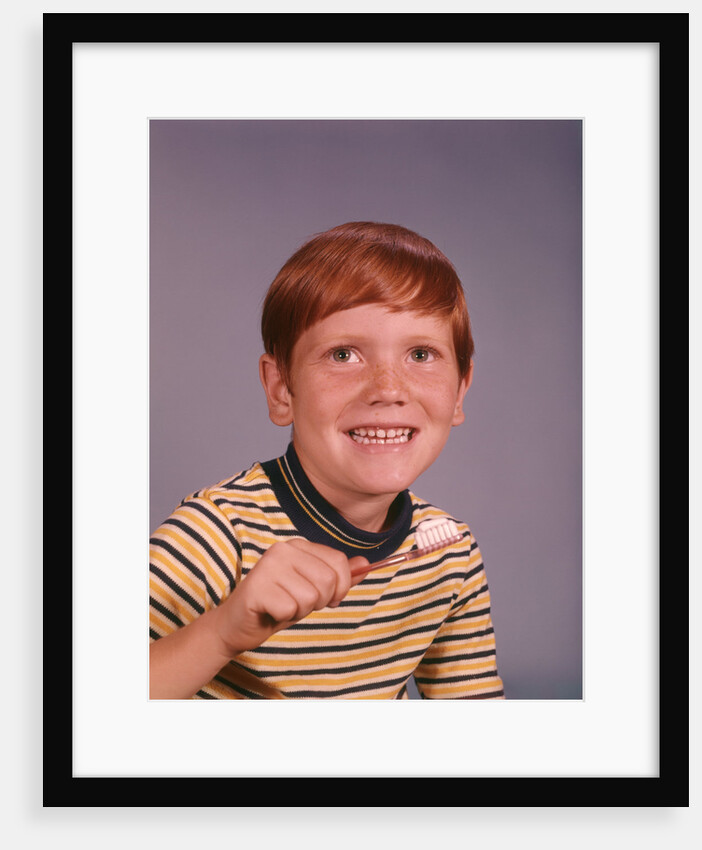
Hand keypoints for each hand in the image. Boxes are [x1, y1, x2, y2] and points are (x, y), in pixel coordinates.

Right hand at [212, 539, 368, 655]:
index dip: (340, 588)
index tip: (326, 598)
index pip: (339, 562)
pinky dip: (283, 617)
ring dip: (300, 610)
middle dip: (319, 601)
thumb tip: (366, 563)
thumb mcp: (313, 590)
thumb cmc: (278, 606)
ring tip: (282, 606)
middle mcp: (283, 549)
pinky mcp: (256, 587)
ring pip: (310, 596)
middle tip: (297, 603)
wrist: (238, 625)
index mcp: (298, 545)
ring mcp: (268, 566)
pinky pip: (290, 609)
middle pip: (328, 580)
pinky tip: (270, 611)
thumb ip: (339, 577)